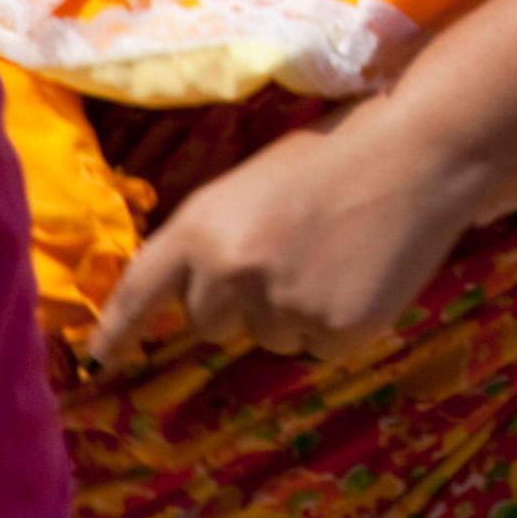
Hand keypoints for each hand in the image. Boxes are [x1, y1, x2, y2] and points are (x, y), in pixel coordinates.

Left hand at [84, 108, 491, 372]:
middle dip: (242, 301)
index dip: (115, 332)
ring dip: (296, 310)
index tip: (99, 364)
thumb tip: (199, 295)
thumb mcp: (250, 187)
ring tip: (338, 255)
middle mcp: (229, 271)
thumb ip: (215, 240)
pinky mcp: (333, 330)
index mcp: (200, 226)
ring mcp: (281, 304)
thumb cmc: (334, 158)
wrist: (417, 154)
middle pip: (210, 323)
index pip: (140, 290)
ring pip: (270, 336)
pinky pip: (320, 345)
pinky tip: (364, 276)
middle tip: (294, 252)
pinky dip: (341, 321)